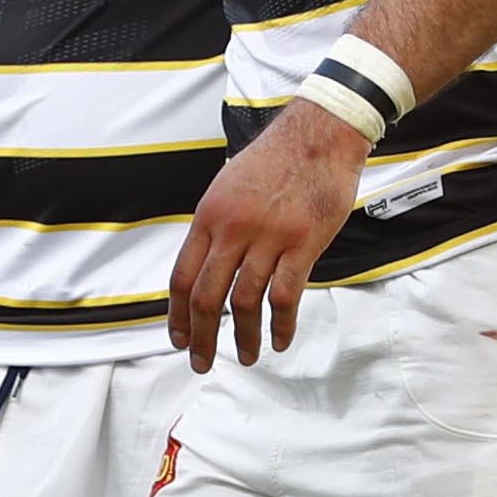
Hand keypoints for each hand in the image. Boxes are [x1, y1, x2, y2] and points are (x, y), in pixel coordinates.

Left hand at [168, 100, 365, 368]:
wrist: (319, 134)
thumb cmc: (275, 160)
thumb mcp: (228, 187)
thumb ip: (215, 228)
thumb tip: (205, 267)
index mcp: (209, 217)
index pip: (182, 277)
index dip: (177, 315)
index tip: (178, 339)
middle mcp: (232, 230)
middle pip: (206, 297)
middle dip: (201, 337)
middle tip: (202, 361)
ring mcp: (268, 238)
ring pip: (244, 302)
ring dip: (242, 338)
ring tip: (246, 357)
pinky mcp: (302, 244)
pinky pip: (285, 297)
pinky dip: (281, 325)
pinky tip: (280, 340)